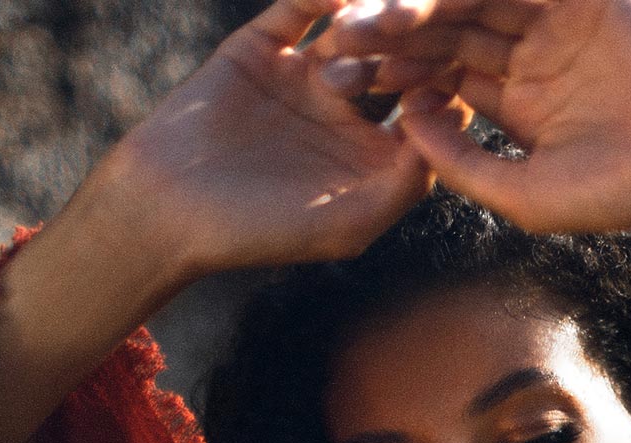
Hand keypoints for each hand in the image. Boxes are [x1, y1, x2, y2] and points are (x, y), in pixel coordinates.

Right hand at [98, 0, 445, 282]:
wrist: (168, 206)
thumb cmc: (261, 233)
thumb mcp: (348, 222)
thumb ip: (405, 185)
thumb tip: (449, 135)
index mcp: (372, 160)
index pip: (425, 116)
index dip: (446, 91)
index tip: (462, 69)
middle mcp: (345, 115)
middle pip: (396, 65)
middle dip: (415, 44)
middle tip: (437, 18)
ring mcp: (304, 76)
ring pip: (354, 32)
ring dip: (374, 17)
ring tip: (394, 4)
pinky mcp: (263, 46)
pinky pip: (299, 8)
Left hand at [319, 0, 630, 231]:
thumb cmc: (611, 193)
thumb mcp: (519, 193)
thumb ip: (461, 163)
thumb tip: (406, 122)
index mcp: (517, 100)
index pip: (444, 75)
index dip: (395, 74)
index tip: (343, 77)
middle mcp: (531, 53)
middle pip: (448, 30)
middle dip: (394, 33)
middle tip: (342, 35)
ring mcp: (555, 17)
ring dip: (423, 4)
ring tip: (376, 14)